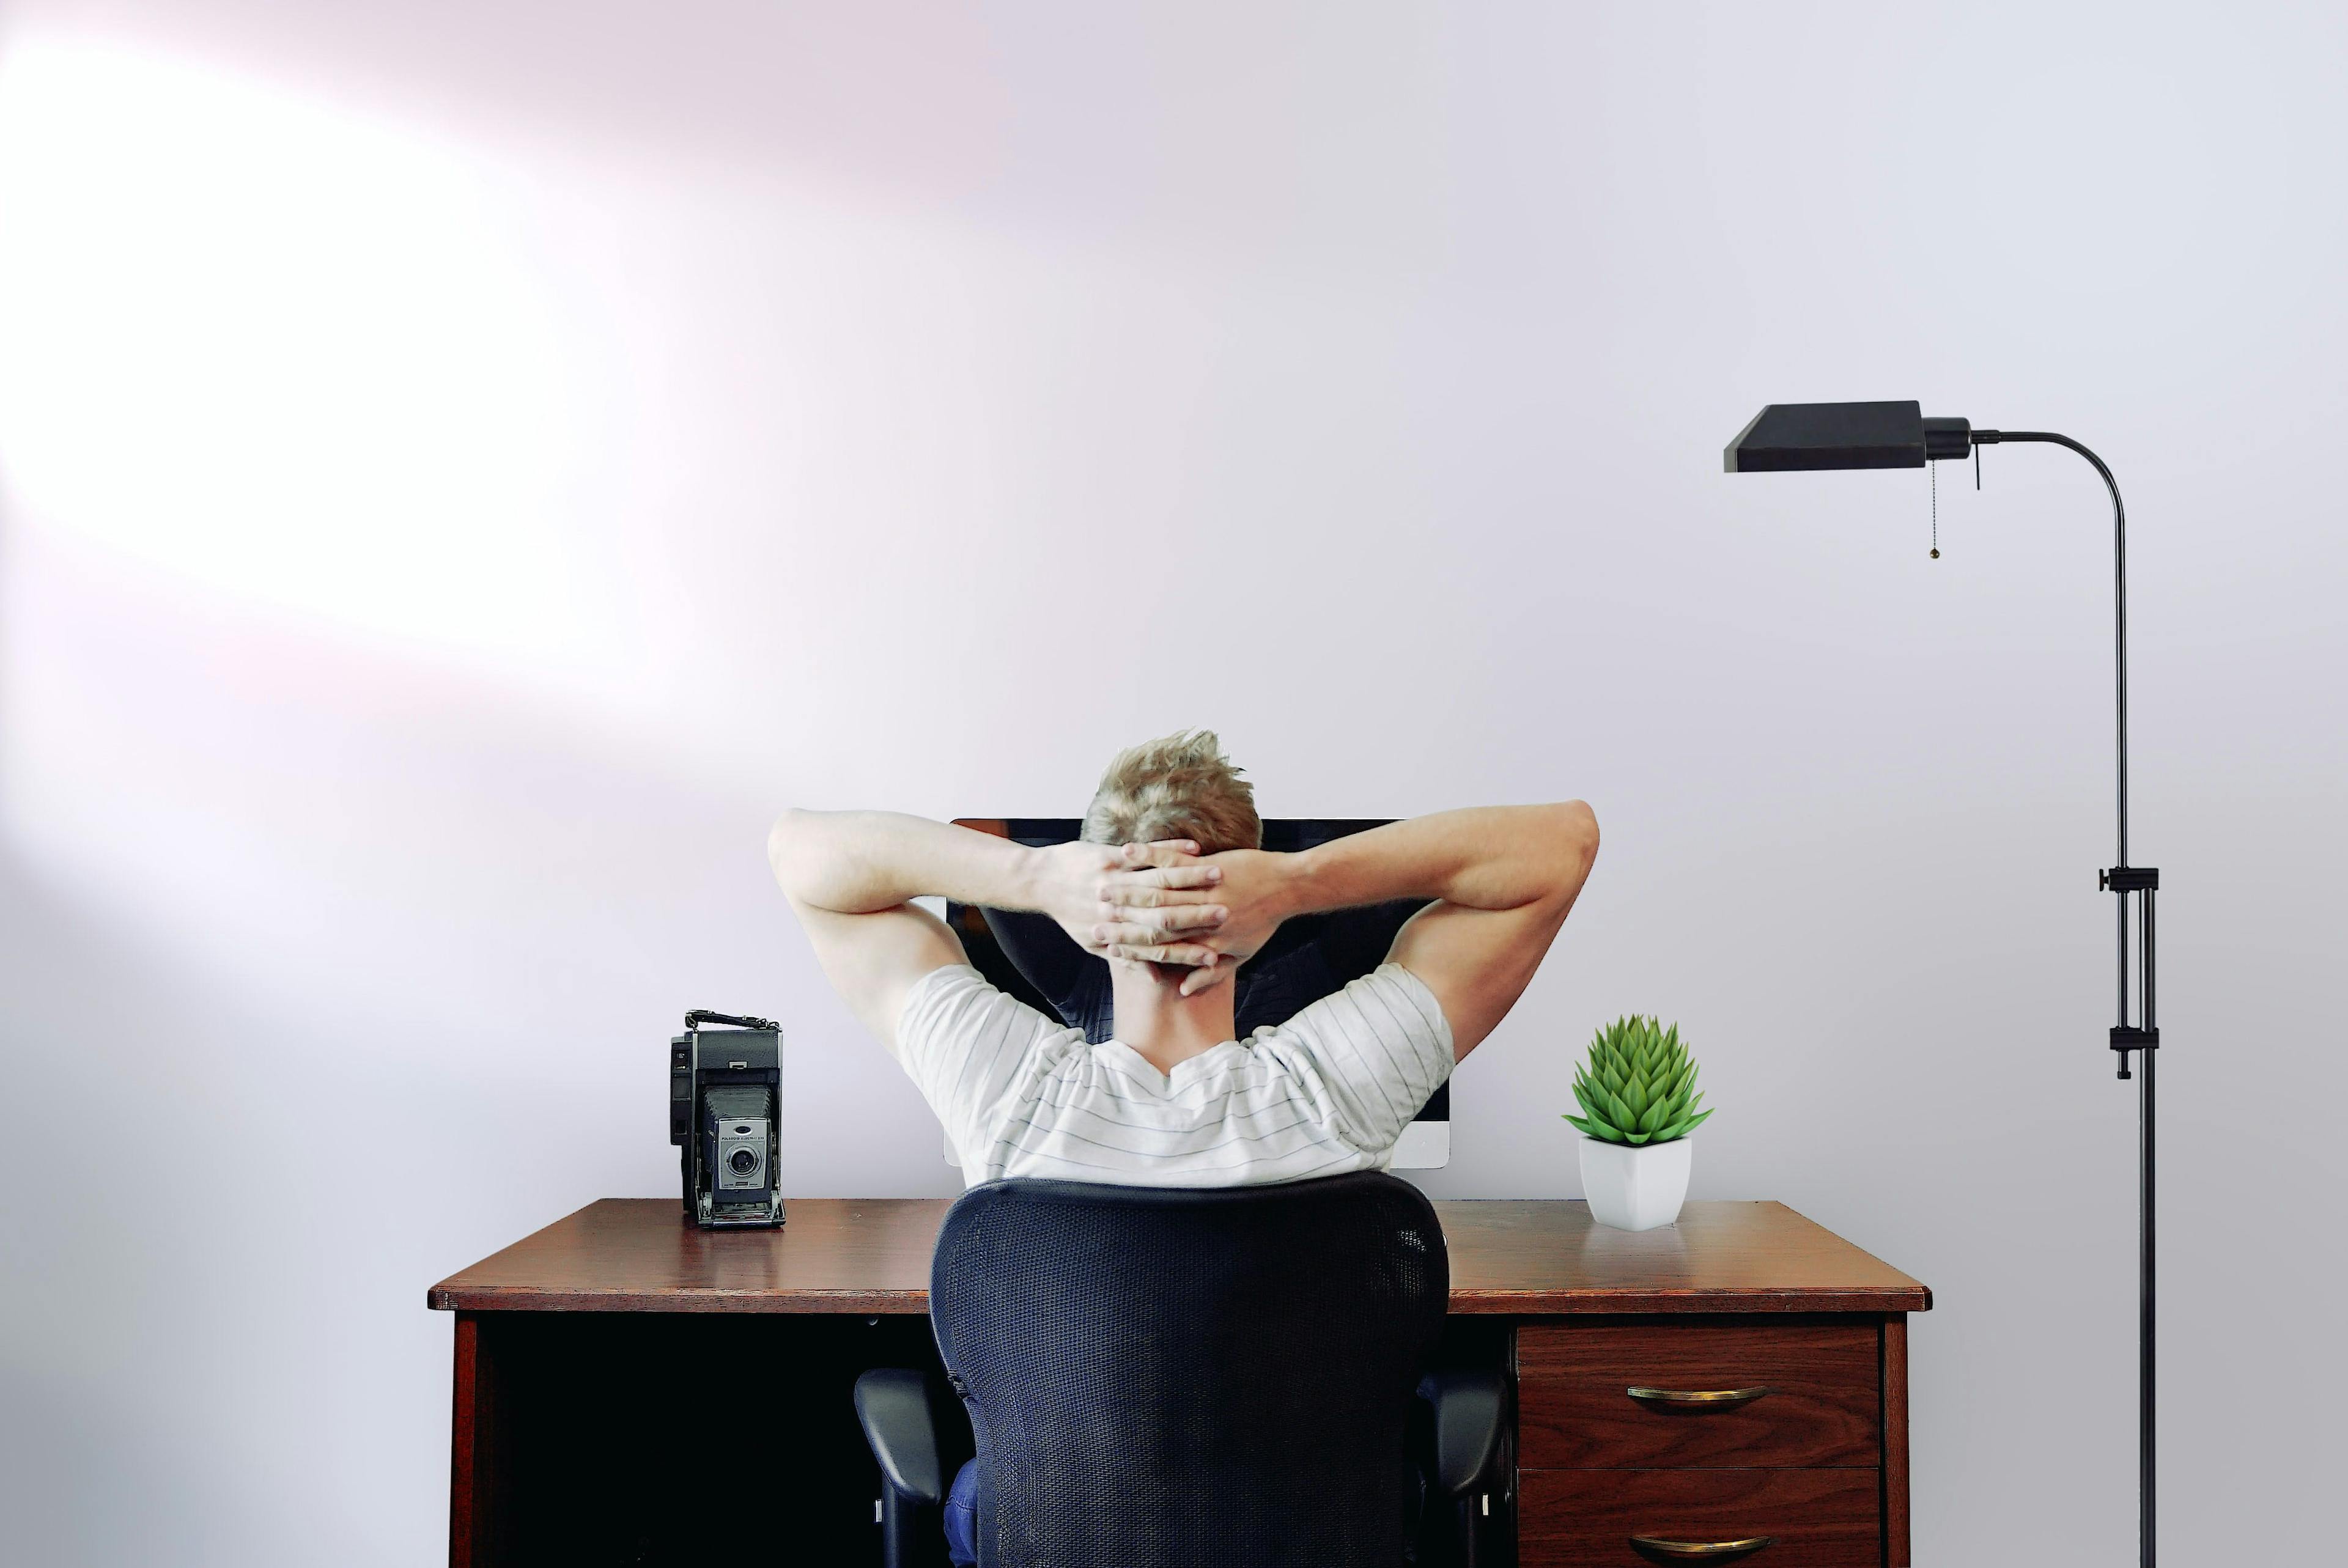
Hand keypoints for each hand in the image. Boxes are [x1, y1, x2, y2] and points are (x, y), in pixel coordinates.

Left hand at [1032, 839, 1225, 956]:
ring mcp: (1112, 880)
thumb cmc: (1070, 914)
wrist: (1039, 881)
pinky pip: (1145, 853)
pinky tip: (1193, 848)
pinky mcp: (1107, 857)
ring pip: (1158, 880)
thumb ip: (1125, 960)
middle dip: (1198, 914)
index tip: (1215, 954)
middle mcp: (1116, 909)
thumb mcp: (1092, 943)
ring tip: (1220, 876)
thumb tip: (1154, 979)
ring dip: (1191, 878)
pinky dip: (1170, 850)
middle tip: (1228, 913)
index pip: (1157, 947)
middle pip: (1164, 915)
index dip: (1187, 951)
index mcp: (1115, 933)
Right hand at [1096, 847, 1295, 994]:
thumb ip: (1211, 974)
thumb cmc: (1264, 922)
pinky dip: (1147, 855)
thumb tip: (1182, 989)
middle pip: (1150, 920)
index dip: (1129, 947)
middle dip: (1118, 919)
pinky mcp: (1208, 866)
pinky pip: (1172, 859)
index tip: (1104, 946)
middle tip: (1091, 918)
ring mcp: (1204, 891)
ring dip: (1125, 887)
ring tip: (1099, 885)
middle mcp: (1200, 919)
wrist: (1288, 887)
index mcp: (1205, 942)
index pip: (1158, 948)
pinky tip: (1126, 851)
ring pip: (1156, 890)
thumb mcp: (1241, 955)